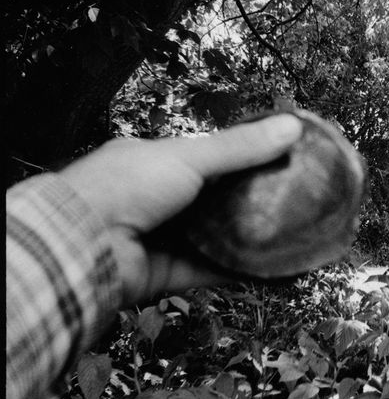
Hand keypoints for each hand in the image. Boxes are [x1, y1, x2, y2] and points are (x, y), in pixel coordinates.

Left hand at [59, 113, 302, 304]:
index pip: (212, 158)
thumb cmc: (127, 186)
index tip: (286, 161)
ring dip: (250, 236)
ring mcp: (164, 237)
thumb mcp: (189, 157)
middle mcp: (162, 200)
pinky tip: (272, 268)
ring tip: (291, 234)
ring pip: (217, 236)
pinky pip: (211, 270)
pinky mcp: (168, 273)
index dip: (249, 159)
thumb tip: (293, 125)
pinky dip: (239, 271)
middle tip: (296, 201)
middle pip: (218, 200)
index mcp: (159, 163)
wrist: (81, 246)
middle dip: (254, 201)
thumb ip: (241, 147)